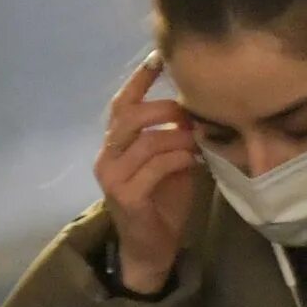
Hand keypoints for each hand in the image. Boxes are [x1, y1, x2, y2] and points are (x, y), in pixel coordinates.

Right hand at [96, 56, 199, 293]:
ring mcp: (112, 177)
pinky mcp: (126, 196)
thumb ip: (176, 139)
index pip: (120, 105)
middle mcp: (107, 157)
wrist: (152, 249)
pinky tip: (195, 159)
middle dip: (162, 108)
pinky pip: (154, 167)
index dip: (138, 80)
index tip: (158, 57)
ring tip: (199, 137)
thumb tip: (199, 111)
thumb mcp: (171, 164)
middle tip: (190, 110)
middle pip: (128, 117)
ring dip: (177, 135)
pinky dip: (178, 158)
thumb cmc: (163, 204)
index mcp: (114, 146)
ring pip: (145, 141)